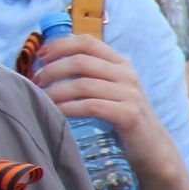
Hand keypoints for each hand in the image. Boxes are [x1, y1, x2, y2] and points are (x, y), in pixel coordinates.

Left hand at [31, 34, 175, 170]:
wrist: (152, 147)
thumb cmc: (121, 115)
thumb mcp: (109, 88)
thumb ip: (88, 74)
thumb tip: (48, 63)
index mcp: (120, 63)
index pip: (87, 42)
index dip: (60, 45)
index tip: (40, 56)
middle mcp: (127, 74)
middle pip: (80, 61)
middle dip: (52, 70)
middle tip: (36, 83)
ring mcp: (130, 94)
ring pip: (82, 84)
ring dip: (55, 92)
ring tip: (42, 99)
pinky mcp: (129, 114)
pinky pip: (90, 106)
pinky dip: (68, 108)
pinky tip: (56, 113)